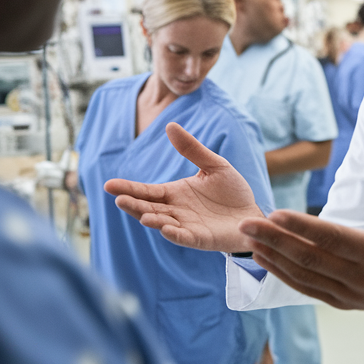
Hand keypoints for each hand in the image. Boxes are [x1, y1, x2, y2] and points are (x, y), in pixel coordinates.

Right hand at [103, 123, 264, 252]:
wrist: (253, 214)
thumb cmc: (232, 192)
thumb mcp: (213, 165)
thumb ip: (192, 149)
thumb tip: (170, 125)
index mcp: (175, 193)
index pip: (147, 190)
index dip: (129, 188)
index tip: (109, 185)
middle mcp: (176, 211)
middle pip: (149, 207)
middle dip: (133, 204)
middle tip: (118, 198)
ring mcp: (187, 226)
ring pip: (163, 223)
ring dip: (152, 220)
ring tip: (142, 215)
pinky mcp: (201, 239)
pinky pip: (184, 237)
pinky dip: (175, 234)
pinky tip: (166, 228)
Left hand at [238, 175, 363, 322]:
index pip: (334, 239)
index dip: (304, 227)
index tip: (278, 213)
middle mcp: (360, 277)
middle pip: (310, 258)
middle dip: (275, 240)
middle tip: (247, 223)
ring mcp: (349, 293)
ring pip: (304, 275)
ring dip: (273, 256)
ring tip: (249, 238)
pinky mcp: (342, 302)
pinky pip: (306, 289)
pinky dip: (282, 274)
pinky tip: (264, 259)